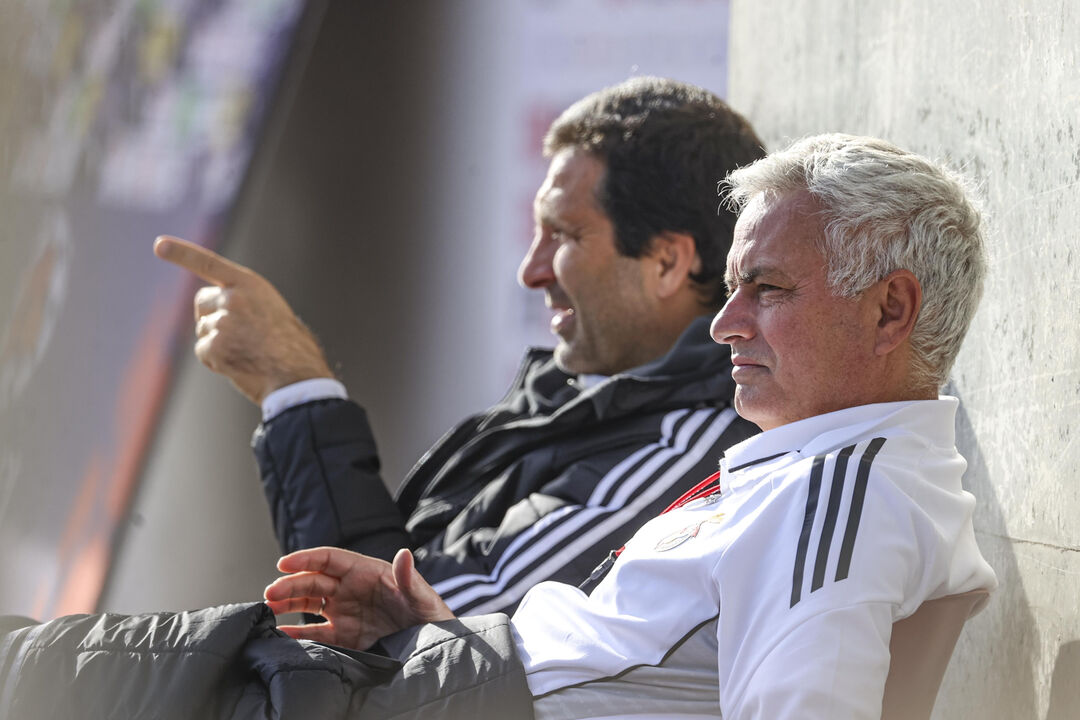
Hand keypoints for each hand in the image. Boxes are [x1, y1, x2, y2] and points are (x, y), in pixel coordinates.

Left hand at [153, 236, 333, 403]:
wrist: (298, 374)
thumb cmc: (291, 345)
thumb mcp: (271, 308)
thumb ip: (245, 301)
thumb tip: (217, 313)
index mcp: (250, 284)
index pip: (210, 263)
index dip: (182, 253)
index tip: (160, 245)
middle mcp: (234, 298)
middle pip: (202, 303)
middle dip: (211, 316)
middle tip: (239, 335)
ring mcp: (223, 322)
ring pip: (203, 329)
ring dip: (217, 342)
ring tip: (248, 352)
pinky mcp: (216, 347)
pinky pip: (203, 351)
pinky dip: (216, 360)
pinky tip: (239, 364)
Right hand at [264, 547, 454, 649]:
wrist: (434, 645)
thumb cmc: (431, 614)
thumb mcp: (421, 596)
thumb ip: (408, 577)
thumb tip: (404, 554)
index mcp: (367, 572)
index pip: (331, 559)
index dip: (306, 558)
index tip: (284, 563)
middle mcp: (352, 589)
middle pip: (314, 581)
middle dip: (291, 585)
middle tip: (270, 594)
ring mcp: (346, 612)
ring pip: (309, 604)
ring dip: (288, 605)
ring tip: (267, 610)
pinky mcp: (345, 636)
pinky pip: (315, 632)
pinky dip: (297, 634)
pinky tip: (279, 635)